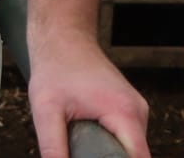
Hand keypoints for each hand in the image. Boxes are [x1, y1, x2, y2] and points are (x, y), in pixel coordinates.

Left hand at [25, 29, 149, 157]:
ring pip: (130, 149)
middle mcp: (138, 112)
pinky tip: (89, 136)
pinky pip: (126, 138)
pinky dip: (109, 143)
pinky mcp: (129, 111)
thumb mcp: (46, 111)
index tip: (93, 156)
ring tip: (82, 139)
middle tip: (80, 147)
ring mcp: (136, 111)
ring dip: (108, 153)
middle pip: (133, 156)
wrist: (64, 38)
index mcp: (125, 113)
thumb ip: (53, 147)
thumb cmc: (55, 68)